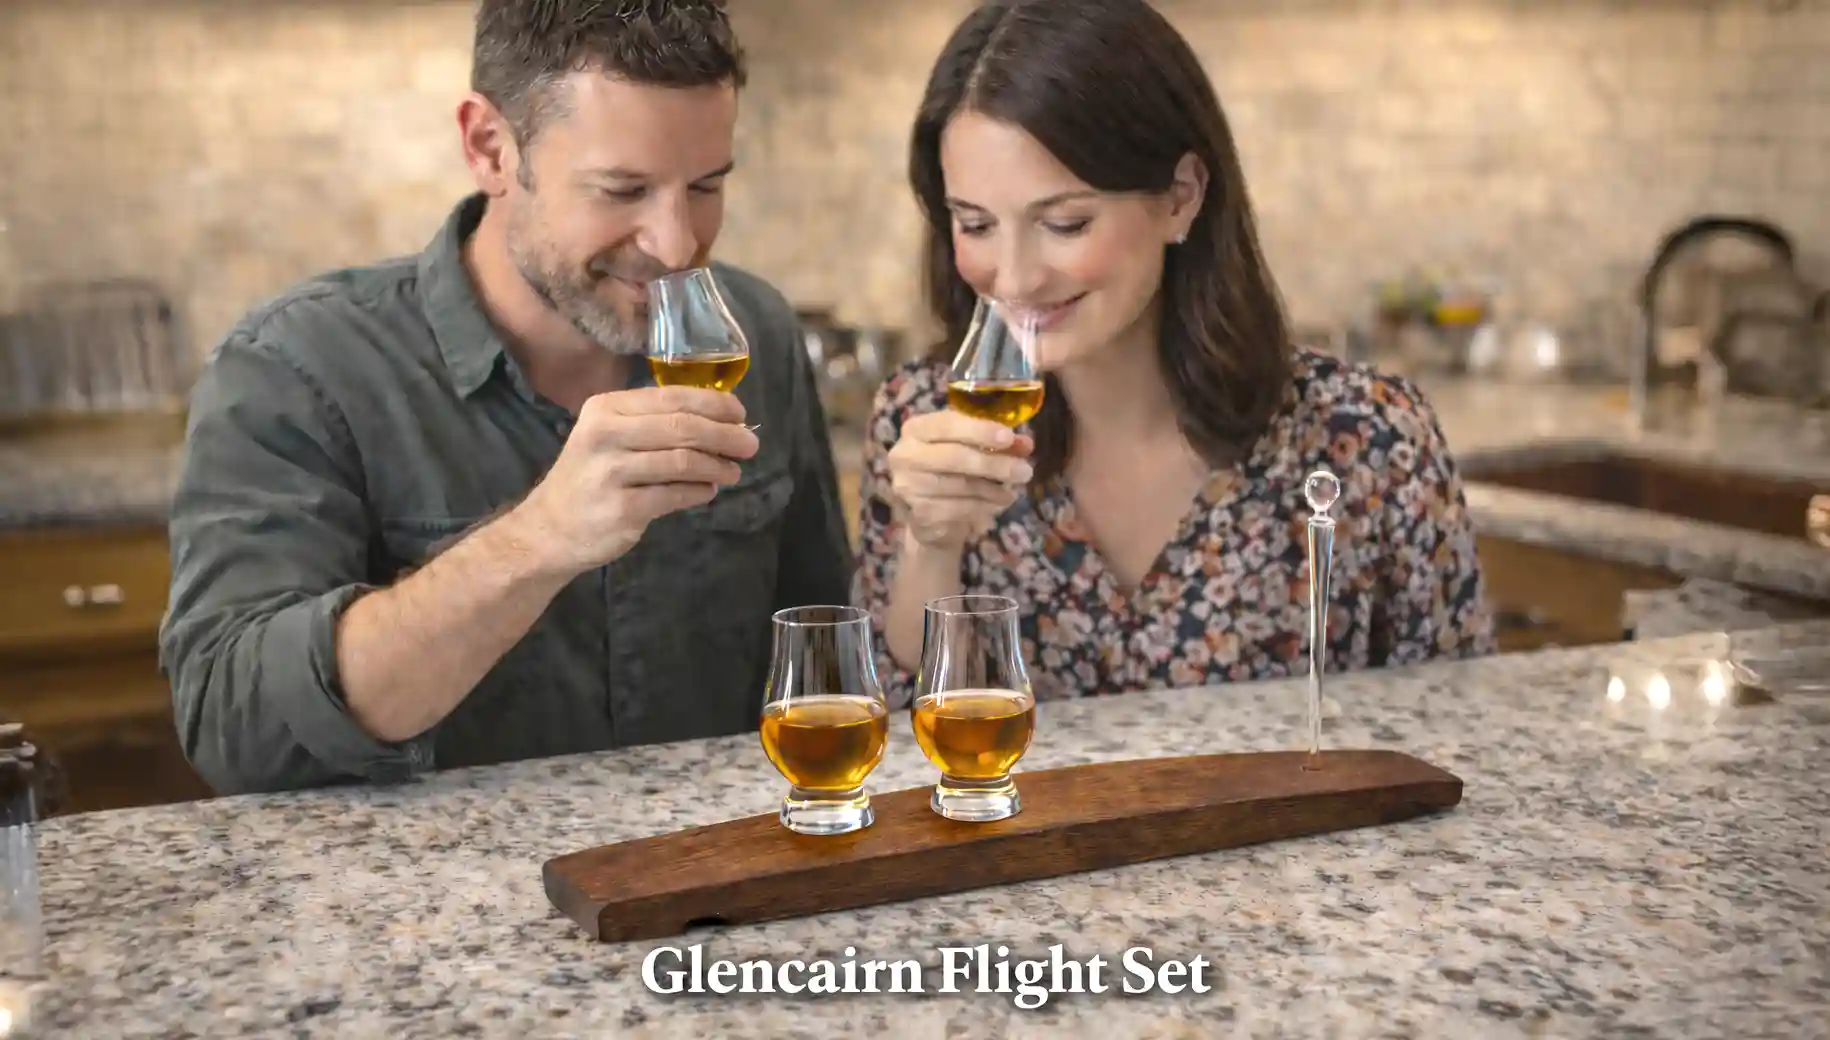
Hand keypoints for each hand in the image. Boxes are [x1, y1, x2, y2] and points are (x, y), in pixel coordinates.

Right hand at [508, 387, 758, 574]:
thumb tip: (718, 420)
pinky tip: (708, 491)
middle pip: (682, 427)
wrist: (550, 528)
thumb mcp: (609, 437)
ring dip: (717, 466)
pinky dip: (698, 492)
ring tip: (732, 471)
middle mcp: (605, 435)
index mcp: (606, 409)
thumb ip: (653, 424)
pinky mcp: (622, 508)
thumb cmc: (589, 477)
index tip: (740, 412)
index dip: (712, 403)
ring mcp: (612, 473)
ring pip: (683, 461)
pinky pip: (675, 495)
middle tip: (751, 444)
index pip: (670, 397)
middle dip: (724, 435)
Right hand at [885, 410, 1033, 550]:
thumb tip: (1025, 444)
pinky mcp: (919, 513)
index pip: (947, 424)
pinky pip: (960, 508)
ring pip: (960, 485)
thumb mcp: (972, 450)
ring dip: (993, 489)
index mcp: (915, 429)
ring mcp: (908, 486)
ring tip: (1013, 490)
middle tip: (1024, 470)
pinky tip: (999, 503)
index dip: (979, 430)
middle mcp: (904, 455)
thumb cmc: (950, 472)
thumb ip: (996, 443)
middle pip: (954, 456)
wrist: (929, 517)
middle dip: (994, 463)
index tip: (1009, 436)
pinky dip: (985, 506)